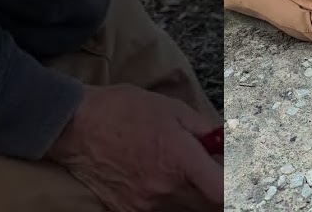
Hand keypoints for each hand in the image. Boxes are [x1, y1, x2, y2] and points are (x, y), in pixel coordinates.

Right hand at [46, 84, 222, 211]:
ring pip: (184, 209)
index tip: (236, 181)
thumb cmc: (124, 110)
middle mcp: (165, 188)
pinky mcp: (127, 210)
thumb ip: (204, 129)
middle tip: (209, 172)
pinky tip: (157, 178)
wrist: (75, 124)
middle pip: (206, 206)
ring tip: (179, 172)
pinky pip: (158, 211)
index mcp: (181, 160)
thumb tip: (224, 140)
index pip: (221, 192)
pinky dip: (167, 200)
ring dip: (191, 196)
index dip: (234, 190)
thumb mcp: (173, 108)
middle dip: (214, 191)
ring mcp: (145, 204)